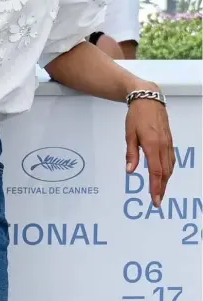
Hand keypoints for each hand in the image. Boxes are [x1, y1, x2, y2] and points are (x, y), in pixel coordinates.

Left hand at [125, 87, 174, 207]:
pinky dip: (168, 169)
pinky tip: (165, 174)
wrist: (148, 99)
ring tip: (160, 190)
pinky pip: (171, 159)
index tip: (155, 200)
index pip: (156, 172)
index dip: (156, 188)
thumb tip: (130, 170)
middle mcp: (163, 146)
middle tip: (157, 201)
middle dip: (162, 188)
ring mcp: (168, 143)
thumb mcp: (129, 134)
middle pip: (165, 172)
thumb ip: (131, 153)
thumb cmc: (136, 116)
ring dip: (166, 180)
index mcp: (152, 145)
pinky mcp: (169, 140)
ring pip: (170, 166)